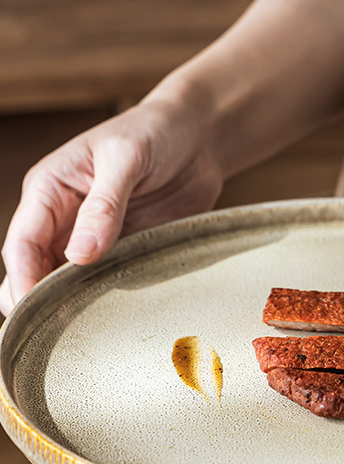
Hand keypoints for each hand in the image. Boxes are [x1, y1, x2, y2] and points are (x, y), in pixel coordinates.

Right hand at [0, 97, 222, 315]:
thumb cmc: (155, 133)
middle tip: (60, 330)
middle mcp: (66, 219)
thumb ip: (104, 206)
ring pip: (68, 283)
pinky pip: (109, 283)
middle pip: (36, 271)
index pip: (22, 243)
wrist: (200, 139)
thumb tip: (80, 254)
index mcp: (50, 190)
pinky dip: (109, 300)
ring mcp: (96, 239)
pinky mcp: (127, 251)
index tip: (34, 309)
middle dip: (40, 300)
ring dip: (74, 305)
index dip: (23, 278)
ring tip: (89, 329)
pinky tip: (119, 316)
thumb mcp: (126, 158)